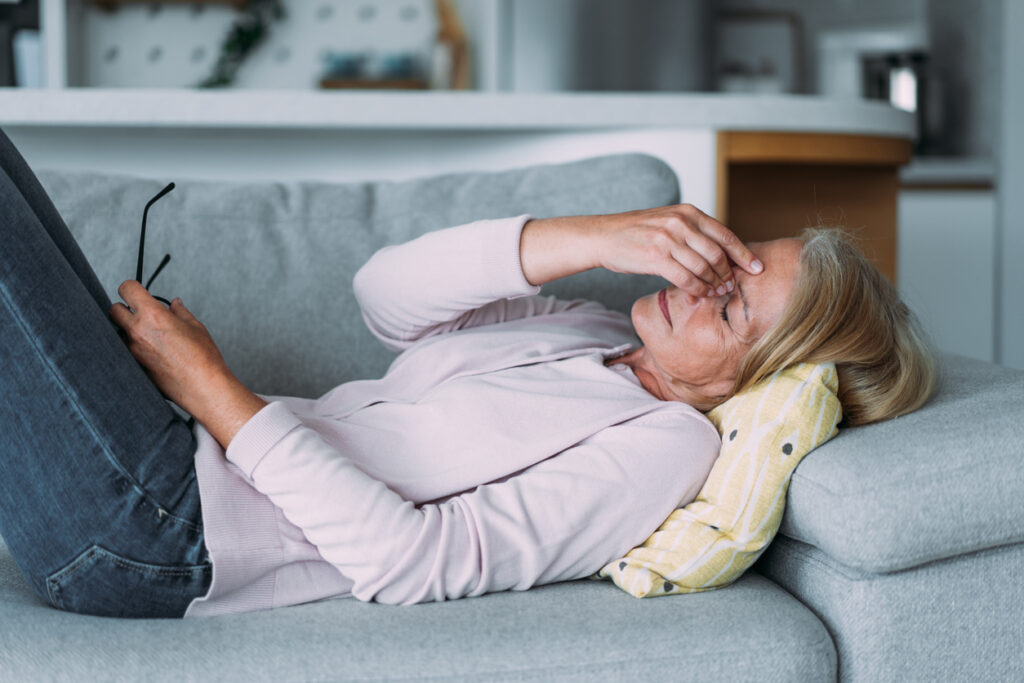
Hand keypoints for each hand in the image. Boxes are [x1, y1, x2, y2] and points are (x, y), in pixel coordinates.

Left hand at [109, 280, 230, 412]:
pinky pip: (127, 351)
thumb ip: (180, 312)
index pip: (127, 289)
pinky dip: (136, 348)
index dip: (132, 288)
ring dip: (130, 330)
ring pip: (119, 332)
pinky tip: (154, 353)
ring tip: (152, 337)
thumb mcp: (195, 327)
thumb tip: (174, 304)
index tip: (138, 293)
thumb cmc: (203, 357)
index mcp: (153, 315)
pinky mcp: (134, 366)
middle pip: (114, 310)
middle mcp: (137, 331)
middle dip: (125, 309)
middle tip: (141, 314)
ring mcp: (132, 350)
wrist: (202, 387)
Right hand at [593, 204, 762, 296]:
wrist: (603, 236)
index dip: (744, 254)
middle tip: (732, 287)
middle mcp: (680, 222)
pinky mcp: (655, 257)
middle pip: (717, 253)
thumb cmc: (636, 233)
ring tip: (719, 292)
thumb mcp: (668, 221)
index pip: (725, 234)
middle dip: (729, 274)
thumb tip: (721, 252)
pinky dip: (697, 289)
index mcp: (687, 212)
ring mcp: (667, 239)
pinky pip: (686, 277)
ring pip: (704, 267)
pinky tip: (700, 294)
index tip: (757, 268)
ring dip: (714, 284)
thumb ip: (692, 231)